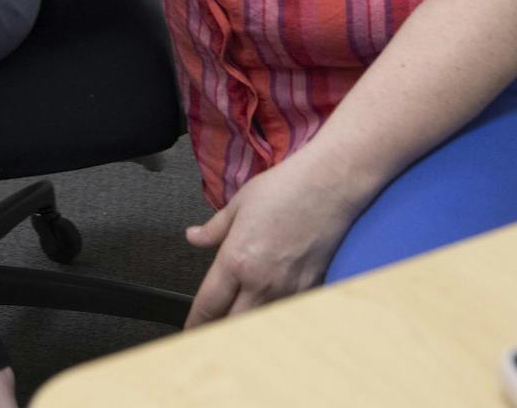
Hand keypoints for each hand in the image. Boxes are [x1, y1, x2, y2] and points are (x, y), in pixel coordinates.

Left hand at [184, 153, 360, 327]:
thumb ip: (214, 228)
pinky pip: (286, 313)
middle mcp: (261, 281)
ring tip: (237, 322)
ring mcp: (288, 289)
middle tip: (209, 331)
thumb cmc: (284, 188)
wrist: (328, 185)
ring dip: (246, 326)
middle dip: (218, 331)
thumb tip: (193, 237)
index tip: (188, 330)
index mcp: (236, 259)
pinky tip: (269, 311)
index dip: (195, 322)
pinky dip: (275, 317)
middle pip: (232, 325)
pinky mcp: (310, 288)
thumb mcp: (239, 203)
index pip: (209, 304)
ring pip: (260, 324)